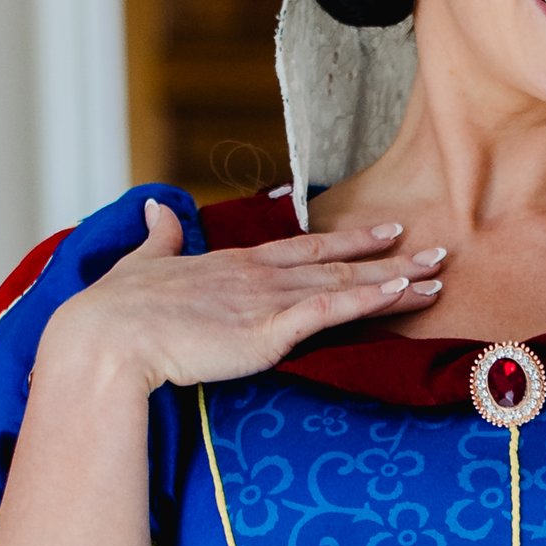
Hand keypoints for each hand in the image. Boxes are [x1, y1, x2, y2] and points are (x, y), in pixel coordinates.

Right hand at [43, 197, 445, 393]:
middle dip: (389, 256)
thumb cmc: (117, 310)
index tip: (384, 232)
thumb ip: (159, 238)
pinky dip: (369, 299)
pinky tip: (401, 293)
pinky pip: (331, 310)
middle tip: (435, 249)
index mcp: (232, 264)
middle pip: (337, 261)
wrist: (109, 337)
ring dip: (394, 280)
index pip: (303, 249)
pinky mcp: (270, 330)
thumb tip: (157, 208)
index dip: (347, 240)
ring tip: (436, 275)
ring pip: (345, 283)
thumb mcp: (141, 264)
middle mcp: (258, 276)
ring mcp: (267, 301)